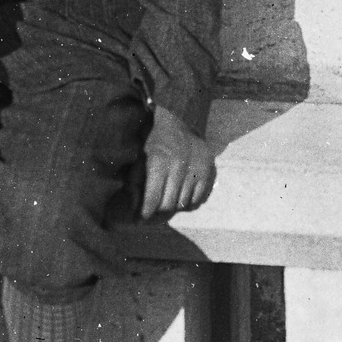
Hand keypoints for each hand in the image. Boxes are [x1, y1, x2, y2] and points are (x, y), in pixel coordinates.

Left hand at [137, 105, 215, 219]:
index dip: (144, 214)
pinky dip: (188, 203)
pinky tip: (179, 196)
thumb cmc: (147, 142)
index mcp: (158, 162)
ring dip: (172, 207)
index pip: (152, 200)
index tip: (139, 220)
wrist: (171, 121)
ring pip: (183, 204)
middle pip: (168, 205)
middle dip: (157, 213)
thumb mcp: (136, 159)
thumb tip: (133, 209)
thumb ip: (134, 183)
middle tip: (151, 215)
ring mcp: (195, 167)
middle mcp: (178, 165)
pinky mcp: (207, 169)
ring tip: (163, 203)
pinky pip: (198, 199)